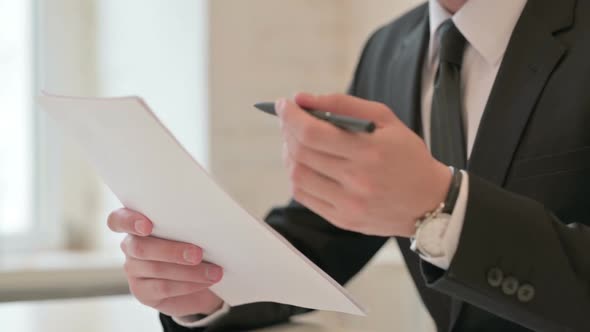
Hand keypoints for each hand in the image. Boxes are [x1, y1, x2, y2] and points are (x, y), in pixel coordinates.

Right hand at [107, 208, 223, 316]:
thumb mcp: (190, 232)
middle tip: (198, 254)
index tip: (147, 225)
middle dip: (172, 250)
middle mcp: (130, 246)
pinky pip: (163, 288)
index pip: (118, 220)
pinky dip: (188, 284)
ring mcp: (134, 270)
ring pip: (156, 269)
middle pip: (140, 247)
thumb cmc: (193, 247)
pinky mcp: (142, 291)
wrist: (199, 282)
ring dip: (189, 271)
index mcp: (137, 224)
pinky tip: (205, 281)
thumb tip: (205, 224)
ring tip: (213, 271)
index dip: (128, 222)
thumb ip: (186, 226)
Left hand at [277, 93, 451, 236]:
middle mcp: (357, 180)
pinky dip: (296, 176)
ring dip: (289, 154)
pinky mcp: (342, 219)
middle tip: (289, 120)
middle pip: (301, 152)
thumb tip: (303, 98)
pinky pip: (303, 196)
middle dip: (288, 131)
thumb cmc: (407, 156)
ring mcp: (348, 204)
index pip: (313, 133)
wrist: (429, 202)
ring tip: (295, 142)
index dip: (291, 116)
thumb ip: (343, 104)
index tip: (283, 104)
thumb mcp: (386, 120)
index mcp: (369, 151)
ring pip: (297, 175)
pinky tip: (304, 164)